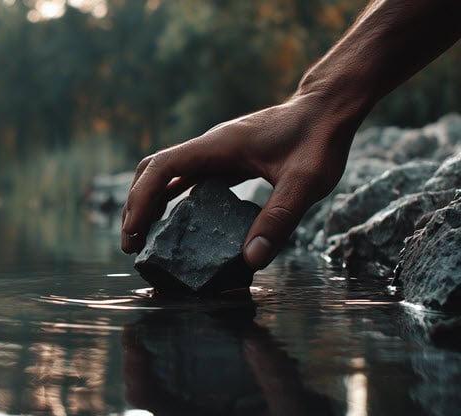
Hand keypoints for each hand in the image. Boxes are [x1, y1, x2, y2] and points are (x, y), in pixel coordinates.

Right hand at [121, 92, 360, 269]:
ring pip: (167, 175)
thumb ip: (278, 220)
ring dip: (151, 204)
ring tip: (146, 239)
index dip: (141, 201)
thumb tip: (250, 260)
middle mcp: (208, 146)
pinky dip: (174, 201)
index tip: (133, 233)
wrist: (328, 108)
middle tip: (132, 245)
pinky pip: (188, 179)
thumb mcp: (305, 183)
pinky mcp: (226, 160)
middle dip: (136, 206)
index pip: (161, 169)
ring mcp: (215, 152)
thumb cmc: (319, 139)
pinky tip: (178, 225)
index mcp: (216, 146)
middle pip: (153, 172)